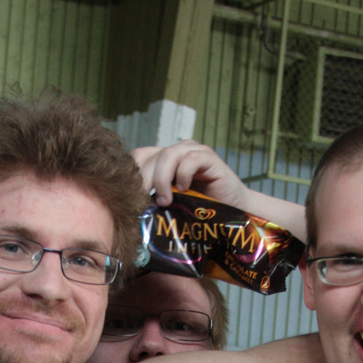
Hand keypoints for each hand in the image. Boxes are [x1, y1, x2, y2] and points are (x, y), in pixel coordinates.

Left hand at [132, 140, 248, 209]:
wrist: (232, 210)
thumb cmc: (200, 210)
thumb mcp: (171, 204)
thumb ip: (154, 198)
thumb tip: (130, 209)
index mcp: (165, 160)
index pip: (140, 156)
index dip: (132, 172)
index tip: (130, 196)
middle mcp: (178, 151)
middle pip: (152, 156)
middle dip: (145, 180)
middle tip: (144, 202)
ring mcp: (193, 151)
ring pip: (168, 155)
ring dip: (162, 179)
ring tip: (165, 201)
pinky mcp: (209, 157)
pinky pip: (191, 159)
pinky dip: (184, 174)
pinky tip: (185, 189)